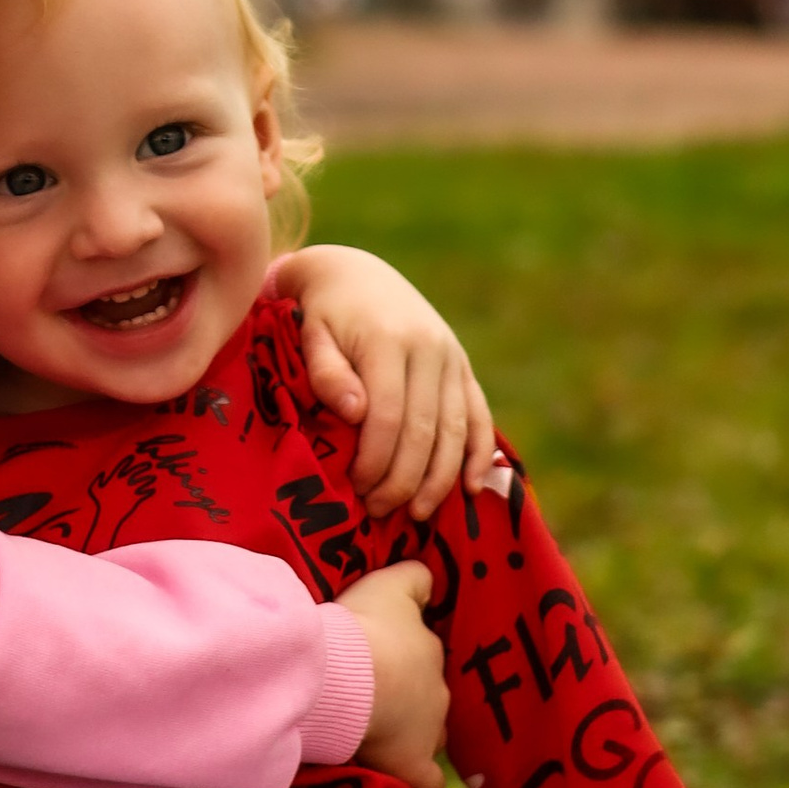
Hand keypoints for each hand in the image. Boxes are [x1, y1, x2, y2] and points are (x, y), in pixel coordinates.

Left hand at [275, 244, 503, 519]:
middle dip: (404, 479)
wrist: (355, 274)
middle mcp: (429, 347)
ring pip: (456, 429)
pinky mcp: (463, 365)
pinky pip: (478, 415)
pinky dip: (478, 453)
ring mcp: (452, 356)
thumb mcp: (310, 334)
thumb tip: (354, 413)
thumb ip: (326, 372)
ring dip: (440, 478)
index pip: (388, 417)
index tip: (357, 490)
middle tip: (380, 511)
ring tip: (418, 513)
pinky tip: (472, 489)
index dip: (375, 461)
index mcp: (389, 340)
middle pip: (425, 430)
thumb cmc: (321, 313)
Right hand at [337, 563, 447, 787]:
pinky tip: (400, 779)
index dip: (404, 663)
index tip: (383, 666)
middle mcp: (437, 690)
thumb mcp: (388, 586)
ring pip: (428, 736)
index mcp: (428, 650)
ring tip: (377, 738)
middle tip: (372, 700)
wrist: (354, 676)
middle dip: (407, 700)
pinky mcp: (413, 765)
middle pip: (428, 698)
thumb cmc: (365, 627)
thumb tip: (428, 580)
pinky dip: (416, 781)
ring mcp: (429, 731)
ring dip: (408, 737)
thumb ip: (413, 580)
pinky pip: (426, 781)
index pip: (424, 658)